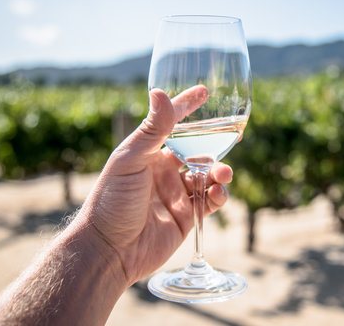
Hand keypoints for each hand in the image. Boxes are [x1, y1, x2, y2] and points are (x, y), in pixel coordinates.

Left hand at [78, 85, 231, 285]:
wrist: (109, 250)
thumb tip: (159, 92)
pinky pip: (209, 202)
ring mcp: (175, 195)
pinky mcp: (185, 218)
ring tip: (223, 174)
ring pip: (207, 176)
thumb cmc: (111, 200)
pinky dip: (218, 196)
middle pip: (196, 150)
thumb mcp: (130, 160)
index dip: (187, 107)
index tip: (204, 92)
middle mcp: (163, 172)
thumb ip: (151, 129)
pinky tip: (217, 194)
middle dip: (215, 144)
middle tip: (234, 137)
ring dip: (219, 171)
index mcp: (148, 154)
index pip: (171, 125)